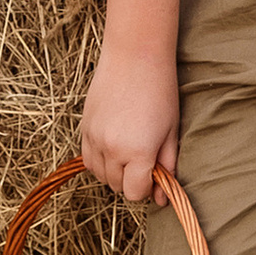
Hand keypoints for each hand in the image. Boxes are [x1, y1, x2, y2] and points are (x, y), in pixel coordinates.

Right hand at [80, 38, 179, 207]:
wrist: (135, 56)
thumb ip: (167, 168)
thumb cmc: (160, 92)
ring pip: (101, 176)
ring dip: (115, 172)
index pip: (135, 193)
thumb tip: (162, 198)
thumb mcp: (171, 132)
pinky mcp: (84, 128)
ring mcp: (94, 138)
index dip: (147, 187)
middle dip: (132, 180)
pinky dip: (100, 160)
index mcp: (137, 153)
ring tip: (130, 149)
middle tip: (145, 158)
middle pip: (118, 187)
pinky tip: (114, 145)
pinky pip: (88, 160)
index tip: (155, 172)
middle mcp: (111, 149)